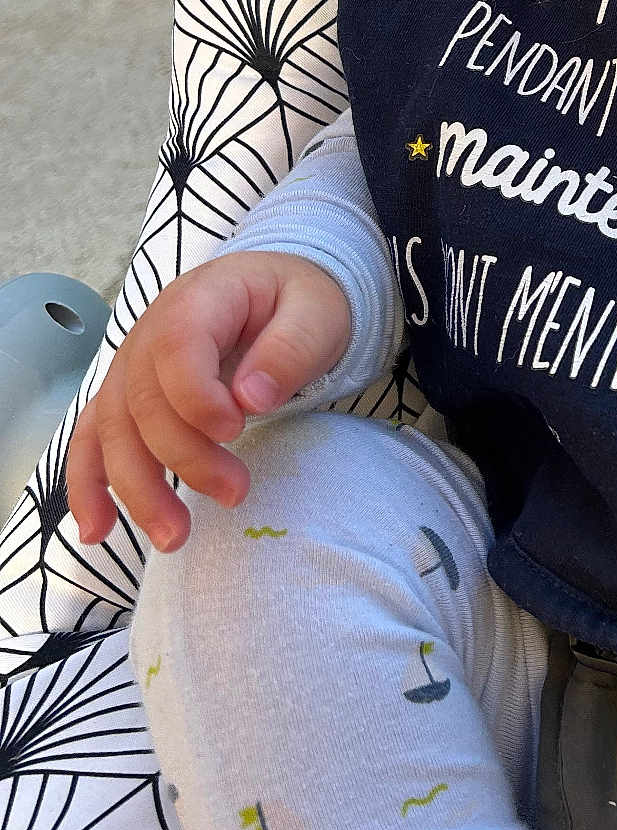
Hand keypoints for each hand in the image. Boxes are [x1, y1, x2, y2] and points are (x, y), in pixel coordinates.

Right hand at [66, 251, 351, 552]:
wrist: (275, 291)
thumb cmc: (297, 301)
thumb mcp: (316, 311)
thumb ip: (290, 348)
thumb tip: (252, 399)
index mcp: (197, 301)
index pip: (176, 349)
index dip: (197, 398)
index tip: (237, 430)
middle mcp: (148, 334)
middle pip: (144, 402)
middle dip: (184, 458)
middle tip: (236, 492)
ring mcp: (130, 367)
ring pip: (114, 432)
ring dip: (137, 490)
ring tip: (175, 537)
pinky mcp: (126, 398)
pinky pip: (92, 441)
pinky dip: (87, 486)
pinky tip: (96, 531)